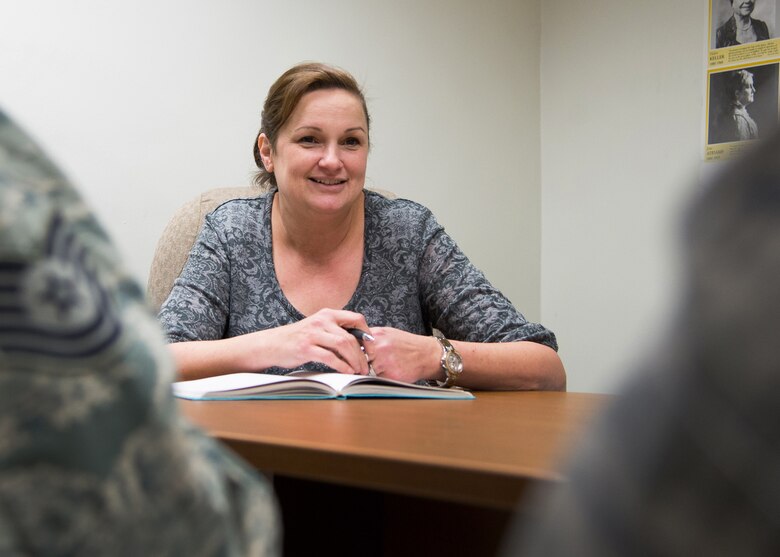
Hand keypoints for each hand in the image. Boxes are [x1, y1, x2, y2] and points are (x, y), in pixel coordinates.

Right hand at [248, 308, 370, 374]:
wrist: (272, 344)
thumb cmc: (298, 338)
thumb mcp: (319, 328)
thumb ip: (336, 332)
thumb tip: (361, 344)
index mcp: (328, 314)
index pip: (356, 318)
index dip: (367, 334)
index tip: (371, 349)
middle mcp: (322, 320)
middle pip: (351, 336)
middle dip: (362, 354)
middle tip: (366, 366)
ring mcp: (313, 333)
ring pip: (343, 345)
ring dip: (354, 360)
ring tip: (358, 370)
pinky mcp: (306, 347)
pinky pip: (330, 357)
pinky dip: (342, 366)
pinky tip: (347, 371)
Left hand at [362, 327, 440, 383]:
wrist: (427, 354)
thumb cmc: (408, 345)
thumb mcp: (389, 333)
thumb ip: (372, 336)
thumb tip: (355, 340)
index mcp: (377, 335)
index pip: (355, 342)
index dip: (354, 349)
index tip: (357, 352)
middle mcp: (378, 347)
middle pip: (359, 357)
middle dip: (363, 360)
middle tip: (373, 360)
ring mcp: (382, 361)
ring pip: (367, 369)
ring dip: (372, 369)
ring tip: (386, 364)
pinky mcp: (387, 375)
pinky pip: (376, 378)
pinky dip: (381, 376)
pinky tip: (391, 370)